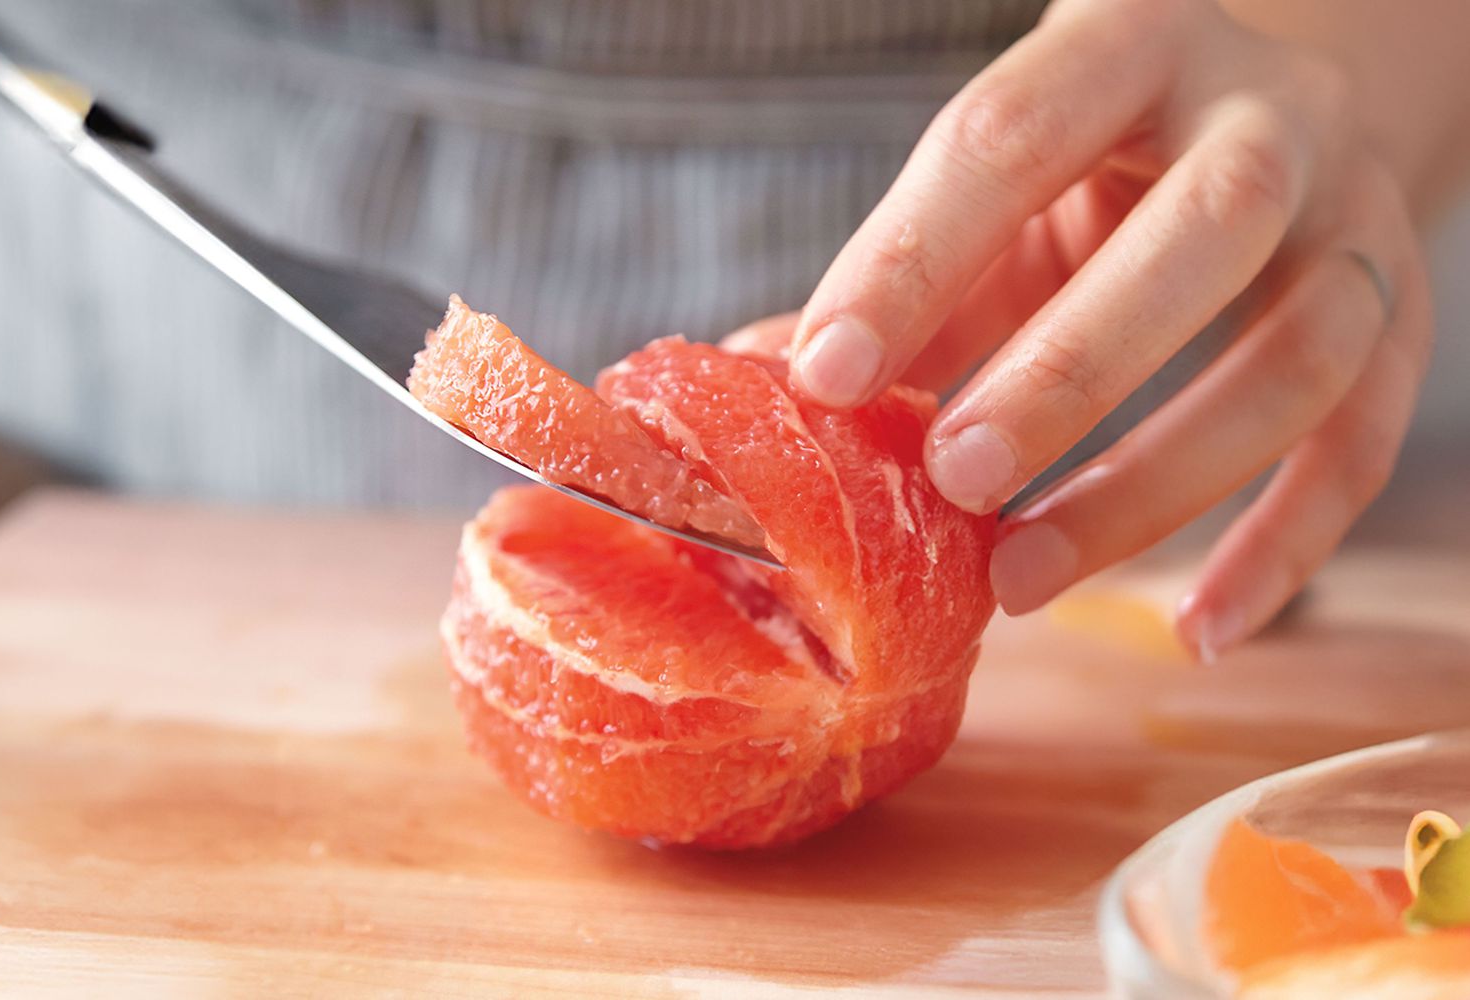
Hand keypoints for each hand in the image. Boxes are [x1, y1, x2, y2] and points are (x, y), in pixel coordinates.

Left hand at [786, 0, 1432, 660]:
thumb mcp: (997, 189)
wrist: (1260, 117)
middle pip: (1207, 231)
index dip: (912, 259)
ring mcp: (1356, 219)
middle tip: (953, 480)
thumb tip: (761, 380)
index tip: (825, 378)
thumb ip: (903, 279)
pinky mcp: (1402, 320)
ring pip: (1301, 355)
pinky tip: (1196, 629)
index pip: (1011, 139)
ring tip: (1021, 580)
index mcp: (1128, 48)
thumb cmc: (1092, 165)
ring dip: (1158, 484)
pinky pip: (1363, 445)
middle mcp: (1268, 116)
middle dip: (1073, 369)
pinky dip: (1285, 549)